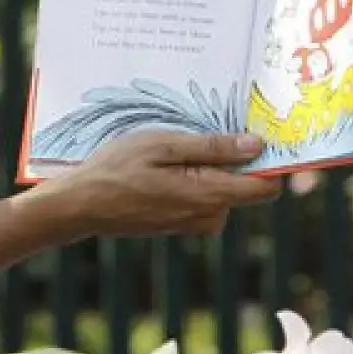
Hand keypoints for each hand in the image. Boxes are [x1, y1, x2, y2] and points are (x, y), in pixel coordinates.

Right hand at [26, 131, 281, 241]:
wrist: (81, 205)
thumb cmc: (117, 168)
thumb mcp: (163, 145)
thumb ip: (212, 148)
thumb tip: (257, 146)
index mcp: (207, 195)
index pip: (265, 187)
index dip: (271, 160)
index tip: (263, 133)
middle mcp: (207, 215)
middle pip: (247, 187)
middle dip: (238, 159)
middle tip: (210, 130)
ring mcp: (193, 223)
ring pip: (225, 190)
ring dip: (212, 167)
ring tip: (177, 147)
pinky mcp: (181, 223)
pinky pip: (205, 197)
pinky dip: (196, 178)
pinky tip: (167, 165)